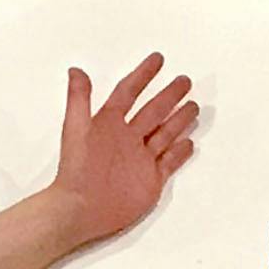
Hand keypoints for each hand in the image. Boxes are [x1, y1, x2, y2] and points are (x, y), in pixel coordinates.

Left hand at [49, 53, 200, 250]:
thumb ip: (79, 99)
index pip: (129, 92)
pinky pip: (169, 162)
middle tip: (184, 81)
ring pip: (165, 133)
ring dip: (179, 120)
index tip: (158, 59)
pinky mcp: (151, 180)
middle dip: (170, 95)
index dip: (143, 75)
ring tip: (193, 106)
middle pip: (154, 110)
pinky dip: (180, 153)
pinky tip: (188, 142)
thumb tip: (76, 70)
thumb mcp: (75, 129)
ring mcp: (141, 159)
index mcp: (109, 123)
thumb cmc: (76, 171)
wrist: (82, 208)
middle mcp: (128, 138)